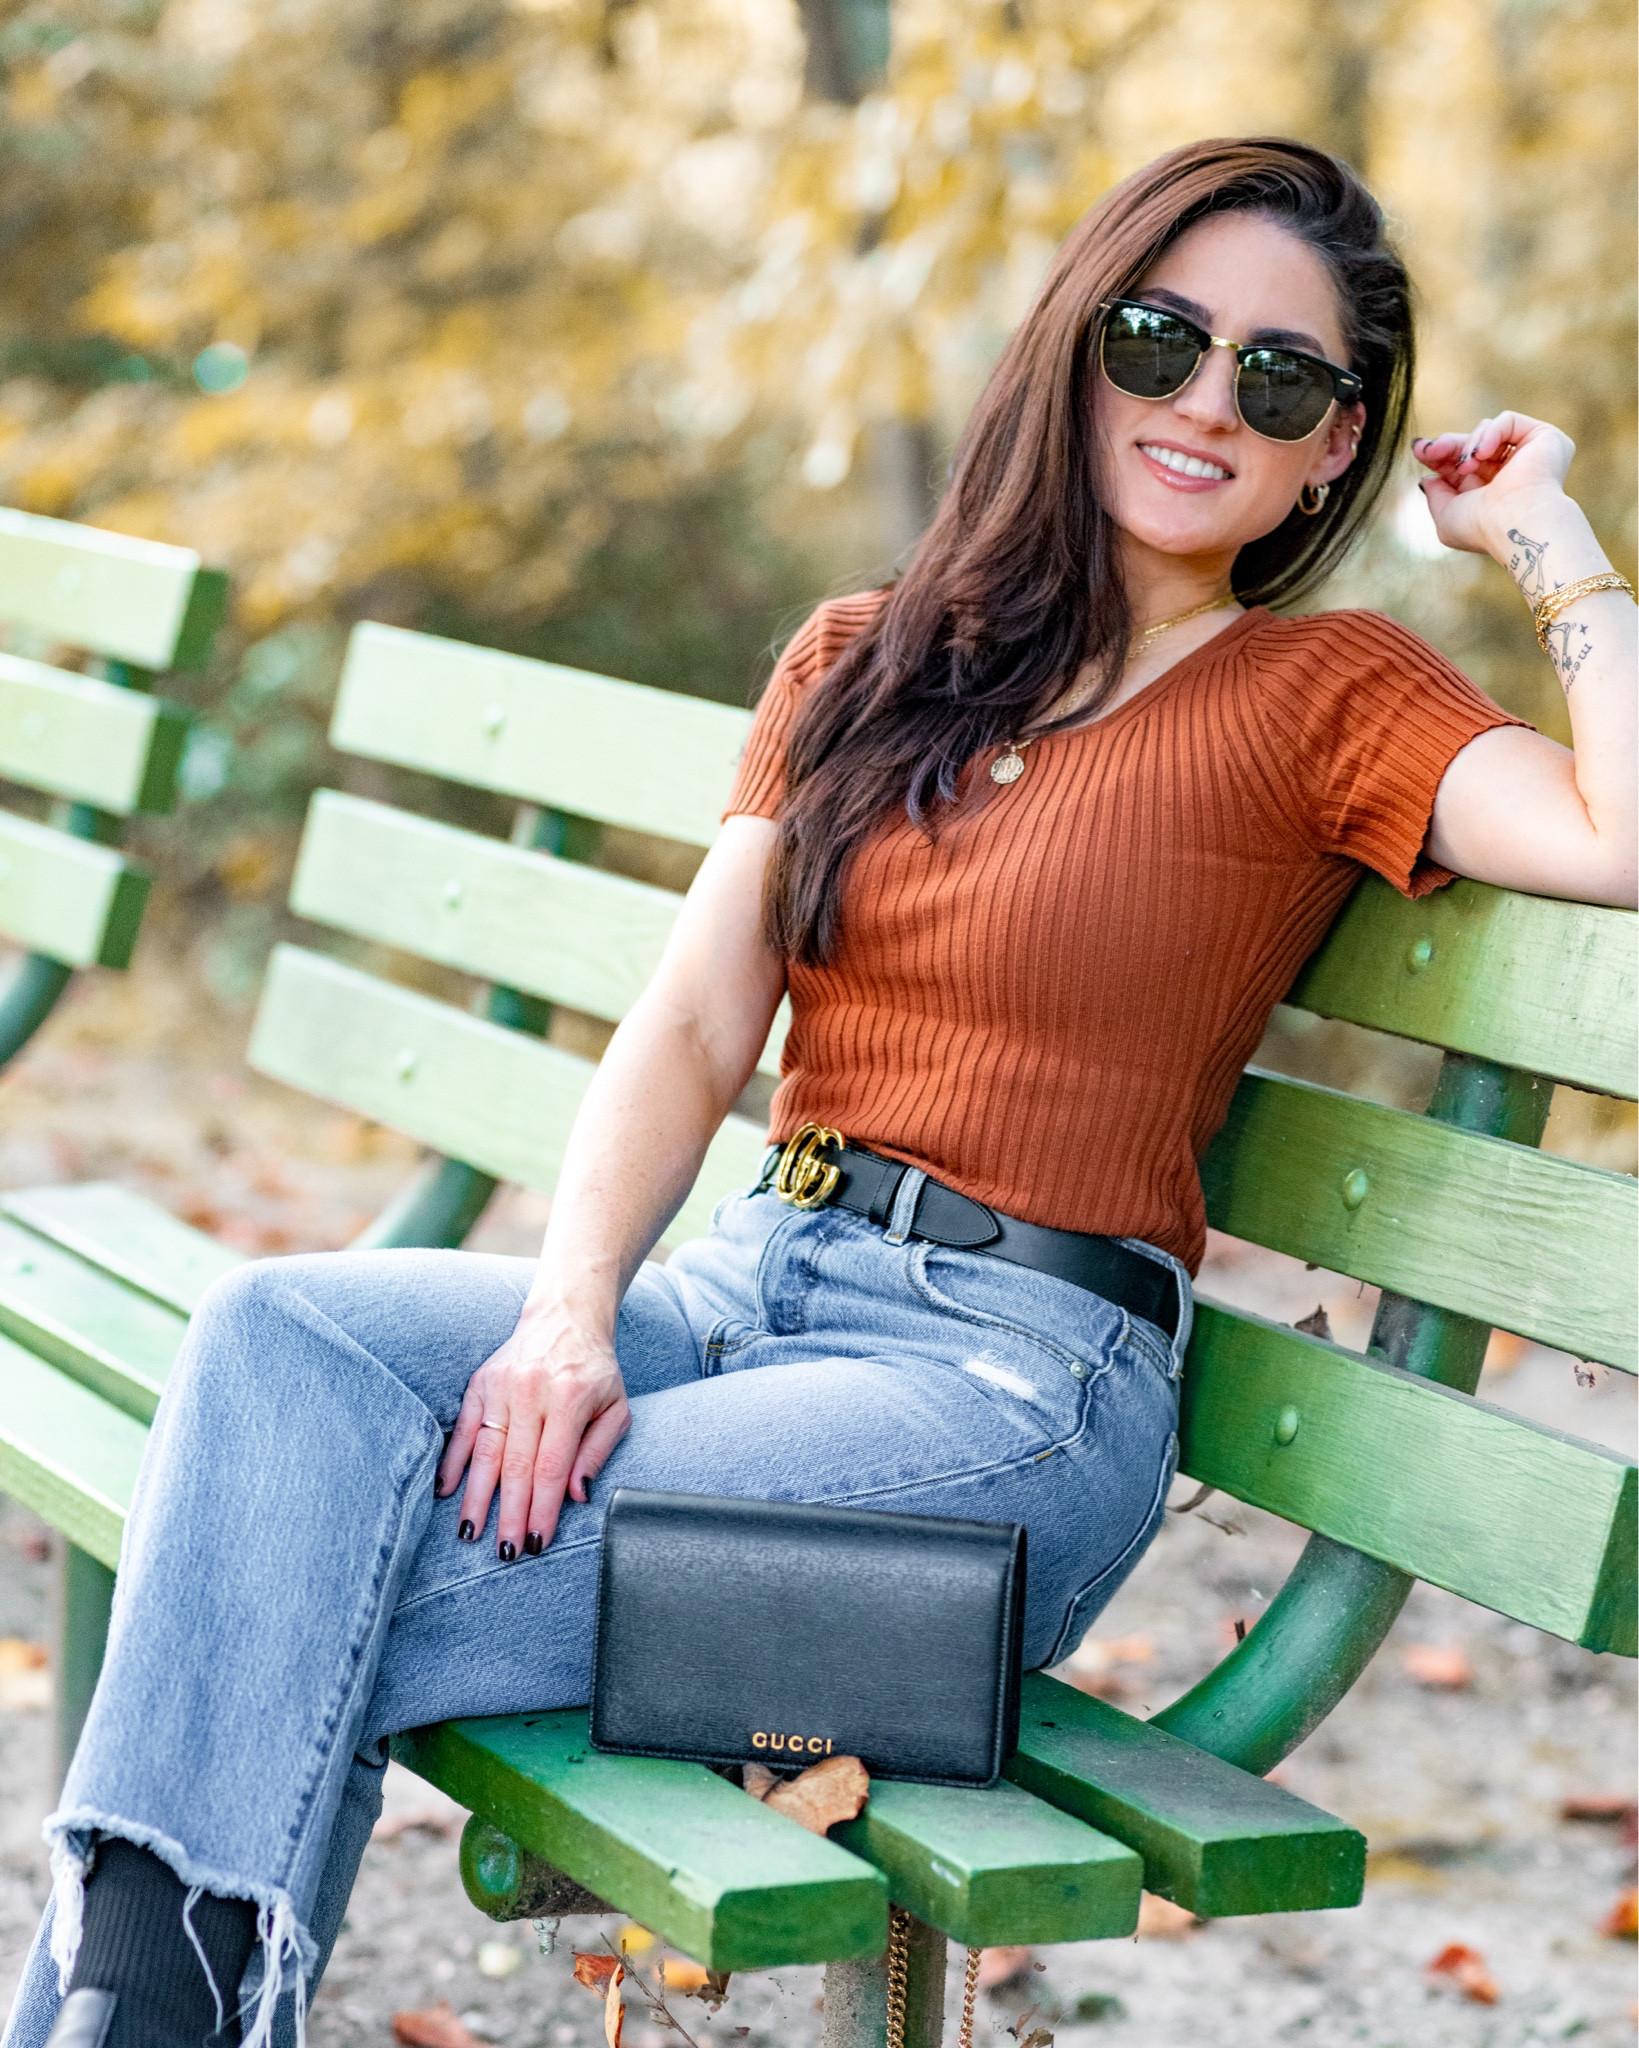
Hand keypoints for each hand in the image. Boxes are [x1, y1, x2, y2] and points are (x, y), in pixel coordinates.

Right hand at [436, 1299, 629, 1556]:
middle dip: (509, 1514)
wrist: (566, 1317)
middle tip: (505, 1553)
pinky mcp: (479, 1383)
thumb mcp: (616, 1407)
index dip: (543, 1508)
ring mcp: (500, 1386)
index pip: (552, 1465)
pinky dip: (452, 1462)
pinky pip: (462, 1429)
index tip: (537, 1541)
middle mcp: (530, 1391)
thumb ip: (597, 1451)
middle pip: (516, 1465)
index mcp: (568, 1398)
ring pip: (484, 1451)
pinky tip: (446, 1492)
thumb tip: (577, 1495)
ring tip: (470, 1533)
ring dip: (476, 1497)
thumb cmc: (596, 1370)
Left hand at [1413, 411, 1574, 560]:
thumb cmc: (1481, 527)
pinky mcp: (1545, 437)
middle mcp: (1512, 472)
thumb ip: (1436, 496)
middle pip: (1472, 444)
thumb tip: (1428, 478)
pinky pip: (1507, 420)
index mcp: (1492, 491)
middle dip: (1447, 445)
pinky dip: (1490, 434)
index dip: (1439, 455)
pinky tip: (1483, 455)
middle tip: (1429, 450)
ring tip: (1467, 466)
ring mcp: (1529, 454)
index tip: (1419, 450)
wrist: (1515, 523)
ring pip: (1487, 430)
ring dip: (1467, 446)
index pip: (1462, 463)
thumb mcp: (1446, 516)